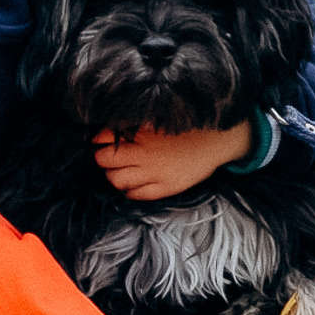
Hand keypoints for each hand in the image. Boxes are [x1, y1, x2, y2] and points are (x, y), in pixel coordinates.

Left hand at [94, 120, 254, 200]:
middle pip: (105, 160)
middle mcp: (146, 154)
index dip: (98, 138)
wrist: (216, 140)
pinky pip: (136, 195)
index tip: (98, 139)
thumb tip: (107, 130)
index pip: (104, 137)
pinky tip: (132, 183)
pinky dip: (128, 190)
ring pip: (116, 180)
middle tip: (107, 155)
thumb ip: (134, 124)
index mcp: (142, 132)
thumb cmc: (186, 127)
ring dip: (112, 175)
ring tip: (119, 170)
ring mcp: (155, 173)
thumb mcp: (157, 119)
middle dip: (102, 157)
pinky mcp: (166, 187)